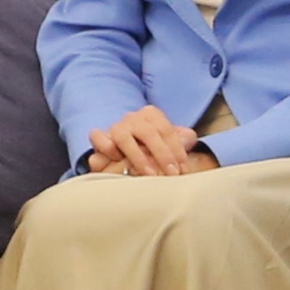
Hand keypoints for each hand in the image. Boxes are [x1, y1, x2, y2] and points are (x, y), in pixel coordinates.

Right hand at [83, 108, 217, 178]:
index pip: (166, 129)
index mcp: (151, 115)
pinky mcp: (99, 137)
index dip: (177, 150)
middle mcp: (133, 118)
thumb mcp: (170, 141)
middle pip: (148, 132)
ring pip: (123, 137)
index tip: (183, 169)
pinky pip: (98, 138)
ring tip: (150, 174)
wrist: (126, 146)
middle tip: (172, 174)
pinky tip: (118, 162)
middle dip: (162, 154)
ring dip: (137, 156)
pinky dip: (106, 149)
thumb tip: (190, 139)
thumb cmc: (152, 146)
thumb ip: (183, 139)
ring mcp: (115, 127)